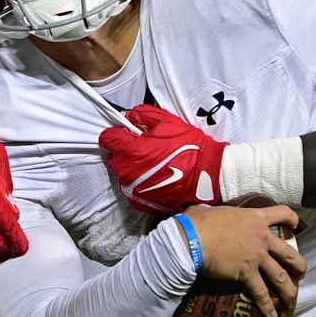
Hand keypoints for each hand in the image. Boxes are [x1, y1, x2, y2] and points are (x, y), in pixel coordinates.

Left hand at [100, 105, 226, 213]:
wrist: (208, 176)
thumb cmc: (189, 147)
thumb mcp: (168, 122)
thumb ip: (142, 115)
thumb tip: (128, 116)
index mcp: (131, 151)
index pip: (107, 138)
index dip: (117, 132)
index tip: (127, 132)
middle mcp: (126, 172)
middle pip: (113, 157)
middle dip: (124, 150)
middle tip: (144, 146)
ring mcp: (132, 189)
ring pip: (121, 173)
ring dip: (131, 166)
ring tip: (152, 163)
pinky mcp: (140, 201)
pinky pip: (130, 187)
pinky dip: (138, 181)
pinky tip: (155, 176)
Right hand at [185, 204, 306, 316]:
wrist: (194, 238)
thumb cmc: (200, 222)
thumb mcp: (216, 211)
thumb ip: (221, 214)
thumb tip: (203, 213)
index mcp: (255, 218)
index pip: (282, 213)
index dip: (292, 219)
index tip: (295, 226)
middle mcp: (262, 237)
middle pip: (289, 252)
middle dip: (299, 265)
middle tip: (301, 272)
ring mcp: (257, 256)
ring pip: (280, 275)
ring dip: (289, 289)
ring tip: (293, 299)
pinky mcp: (247, 273)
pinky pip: (260, 292)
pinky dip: (267, 305)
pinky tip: (271, 315)